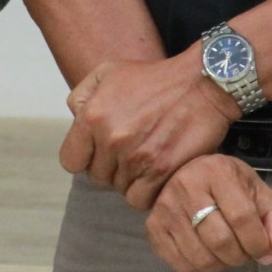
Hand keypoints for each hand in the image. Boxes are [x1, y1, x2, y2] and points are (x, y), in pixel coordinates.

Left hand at [60, 51, 239, 208]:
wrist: (200, 83)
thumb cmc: (154, 78)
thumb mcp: (108, 71)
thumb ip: (82, 95)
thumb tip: (75, 118)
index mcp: (93, 115)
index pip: (71, 161)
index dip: (85, 158)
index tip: (100, 152)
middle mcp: (111, 138)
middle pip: (97, 178)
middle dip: (111, 168)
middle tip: (130, 153)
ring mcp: (136, 157)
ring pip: (120, 190)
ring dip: (131, 179)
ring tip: (146, 159)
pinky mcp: (161, 170)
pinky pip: (141, 200)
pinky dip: (148, 192)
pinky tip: (156, 175)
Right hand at [145, 155, 271, 271]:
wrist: (190, 174)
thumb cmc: (228, 184)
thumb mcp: (258, 192)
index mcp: (216, 171)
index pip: (242, 217)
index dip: (259, 242)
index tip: (265, 251)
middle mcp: (186, 185)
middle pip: (220, 240)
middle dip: (241, 256)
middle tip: (246, 253)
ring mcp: (165, 207)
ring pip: (201, 257)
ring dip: (222, 265)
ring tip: (228, 253)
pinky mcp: (153, 227)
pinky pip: (182, 265)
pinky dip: (202, 270)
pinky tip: (209, 255)